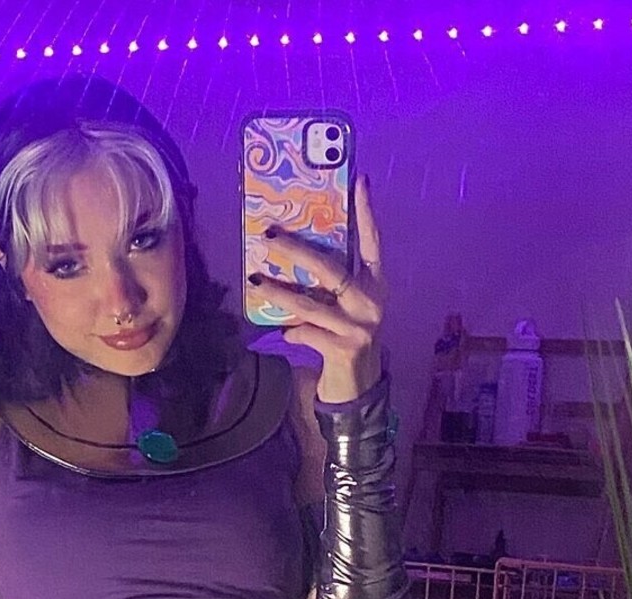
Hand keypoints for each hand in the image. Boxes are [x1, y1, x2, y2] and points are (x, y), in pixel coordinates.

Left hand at [248, 176, 386, 403]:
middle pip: (331, 269)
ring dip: (280, 292)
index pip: (373, 242)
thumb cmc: (344, 335)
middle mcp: (371, 301)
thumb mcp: (345, 305)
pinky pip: (308, 333)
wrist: (357, 383)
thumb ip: (330, 283)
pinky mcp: (344, 349)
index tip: (360, 181)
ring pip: (311, 304)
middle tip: (269, 235)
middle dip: (297, 250)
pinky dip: (292, 331)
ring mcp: (359, 326)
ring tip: (255, 280)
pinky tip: (281, 331)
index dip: (367, 213)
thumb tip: (290, 251)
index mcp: (375, 284)